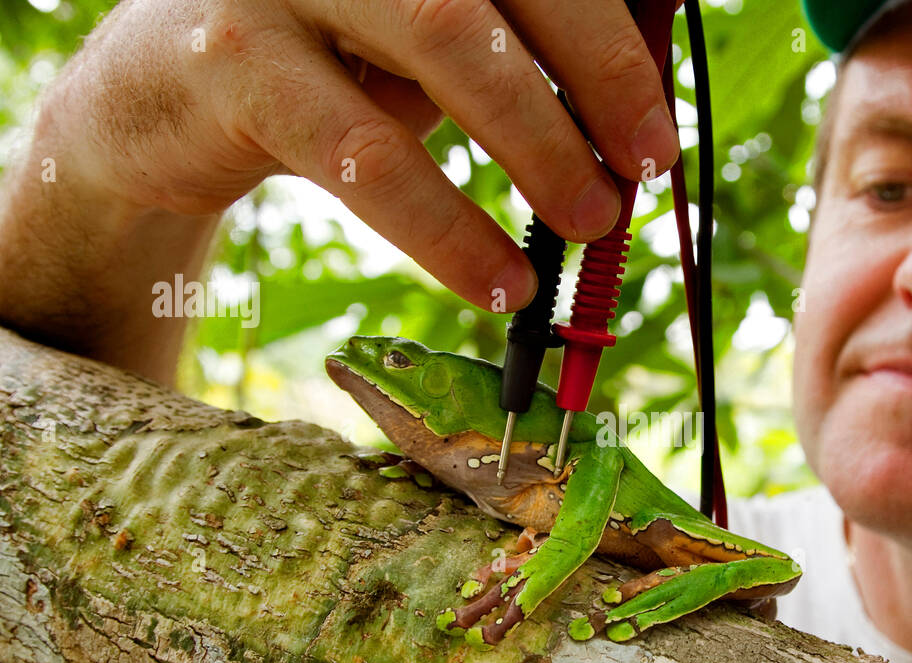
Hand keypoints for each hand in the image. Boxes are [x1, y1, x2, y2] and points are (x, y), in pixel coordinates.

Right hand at [44, 0, 682, 311]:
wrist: (157, 94)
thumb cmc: (329, 60)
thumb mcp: (426, 39)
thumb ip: (514, 50)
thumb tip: (633, 109)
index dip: (611, 40)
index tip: (658, 129)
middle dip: (595, 76)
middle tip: (642, 170)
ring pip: (448, 45)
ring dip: (535, 146)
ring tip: (587, 225)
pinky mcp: (236, 61)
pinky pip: (366, 152)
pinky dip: (445, 226)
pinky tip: (495, 279)